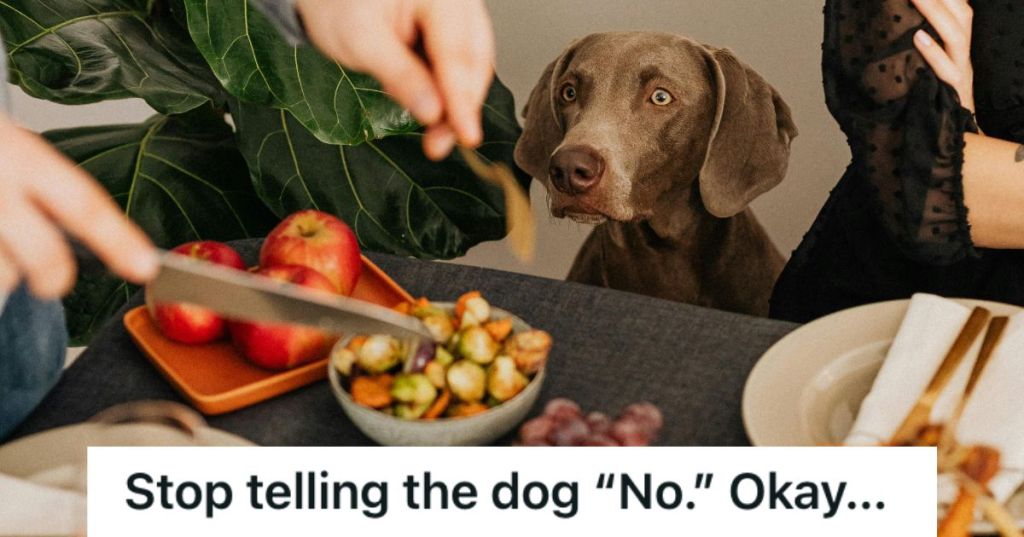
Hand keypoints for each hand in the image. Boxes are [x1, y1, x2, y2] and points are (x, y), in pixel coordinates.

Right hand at [0, 115, 157, 298]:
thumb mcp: (14, 152)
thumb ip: (45, 191)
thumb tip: (90, 247)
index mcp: (23, 156)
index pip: (83, 203)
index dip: (118, 238)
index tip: (146, 267)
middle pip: (43, 256)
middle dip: (53, 279)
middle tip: (53, 282)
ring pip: (2, 275)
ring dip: (1, 273)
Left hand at [296, 0, 494, 159]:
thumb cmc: (339, 5)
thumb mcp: (360, 41)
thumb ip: (400, 75)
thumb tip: (433, 112)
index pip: (456, 54)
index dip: (462, 100)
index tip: (466, 135)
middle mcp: (455, 1)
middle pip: (473, 60)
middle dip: (462, 107)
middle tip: (441, 143)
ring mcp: (457, 15)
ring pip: (473, 65)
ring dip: (459, 104)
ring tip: (437, 135)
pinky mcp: (451, 31)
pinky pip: (462, 64)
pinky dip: (452, 92)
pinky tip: (438, 112)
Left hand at [911, 0, 975, 112]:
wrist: (949, 133)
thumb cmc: (933, 96)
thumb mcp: (930, 67)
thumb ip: (921, 45)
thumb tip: (903, 28)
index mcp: (957, 45)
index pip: (959, 10)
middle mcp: (962, 54)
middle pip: (960, 15)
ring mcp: (959, 71)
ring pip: (956, 35)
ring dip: (935, 13)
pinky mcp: (952, 91)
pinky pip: (946, 69)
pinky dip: (933, 52)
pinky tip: (918, 37)